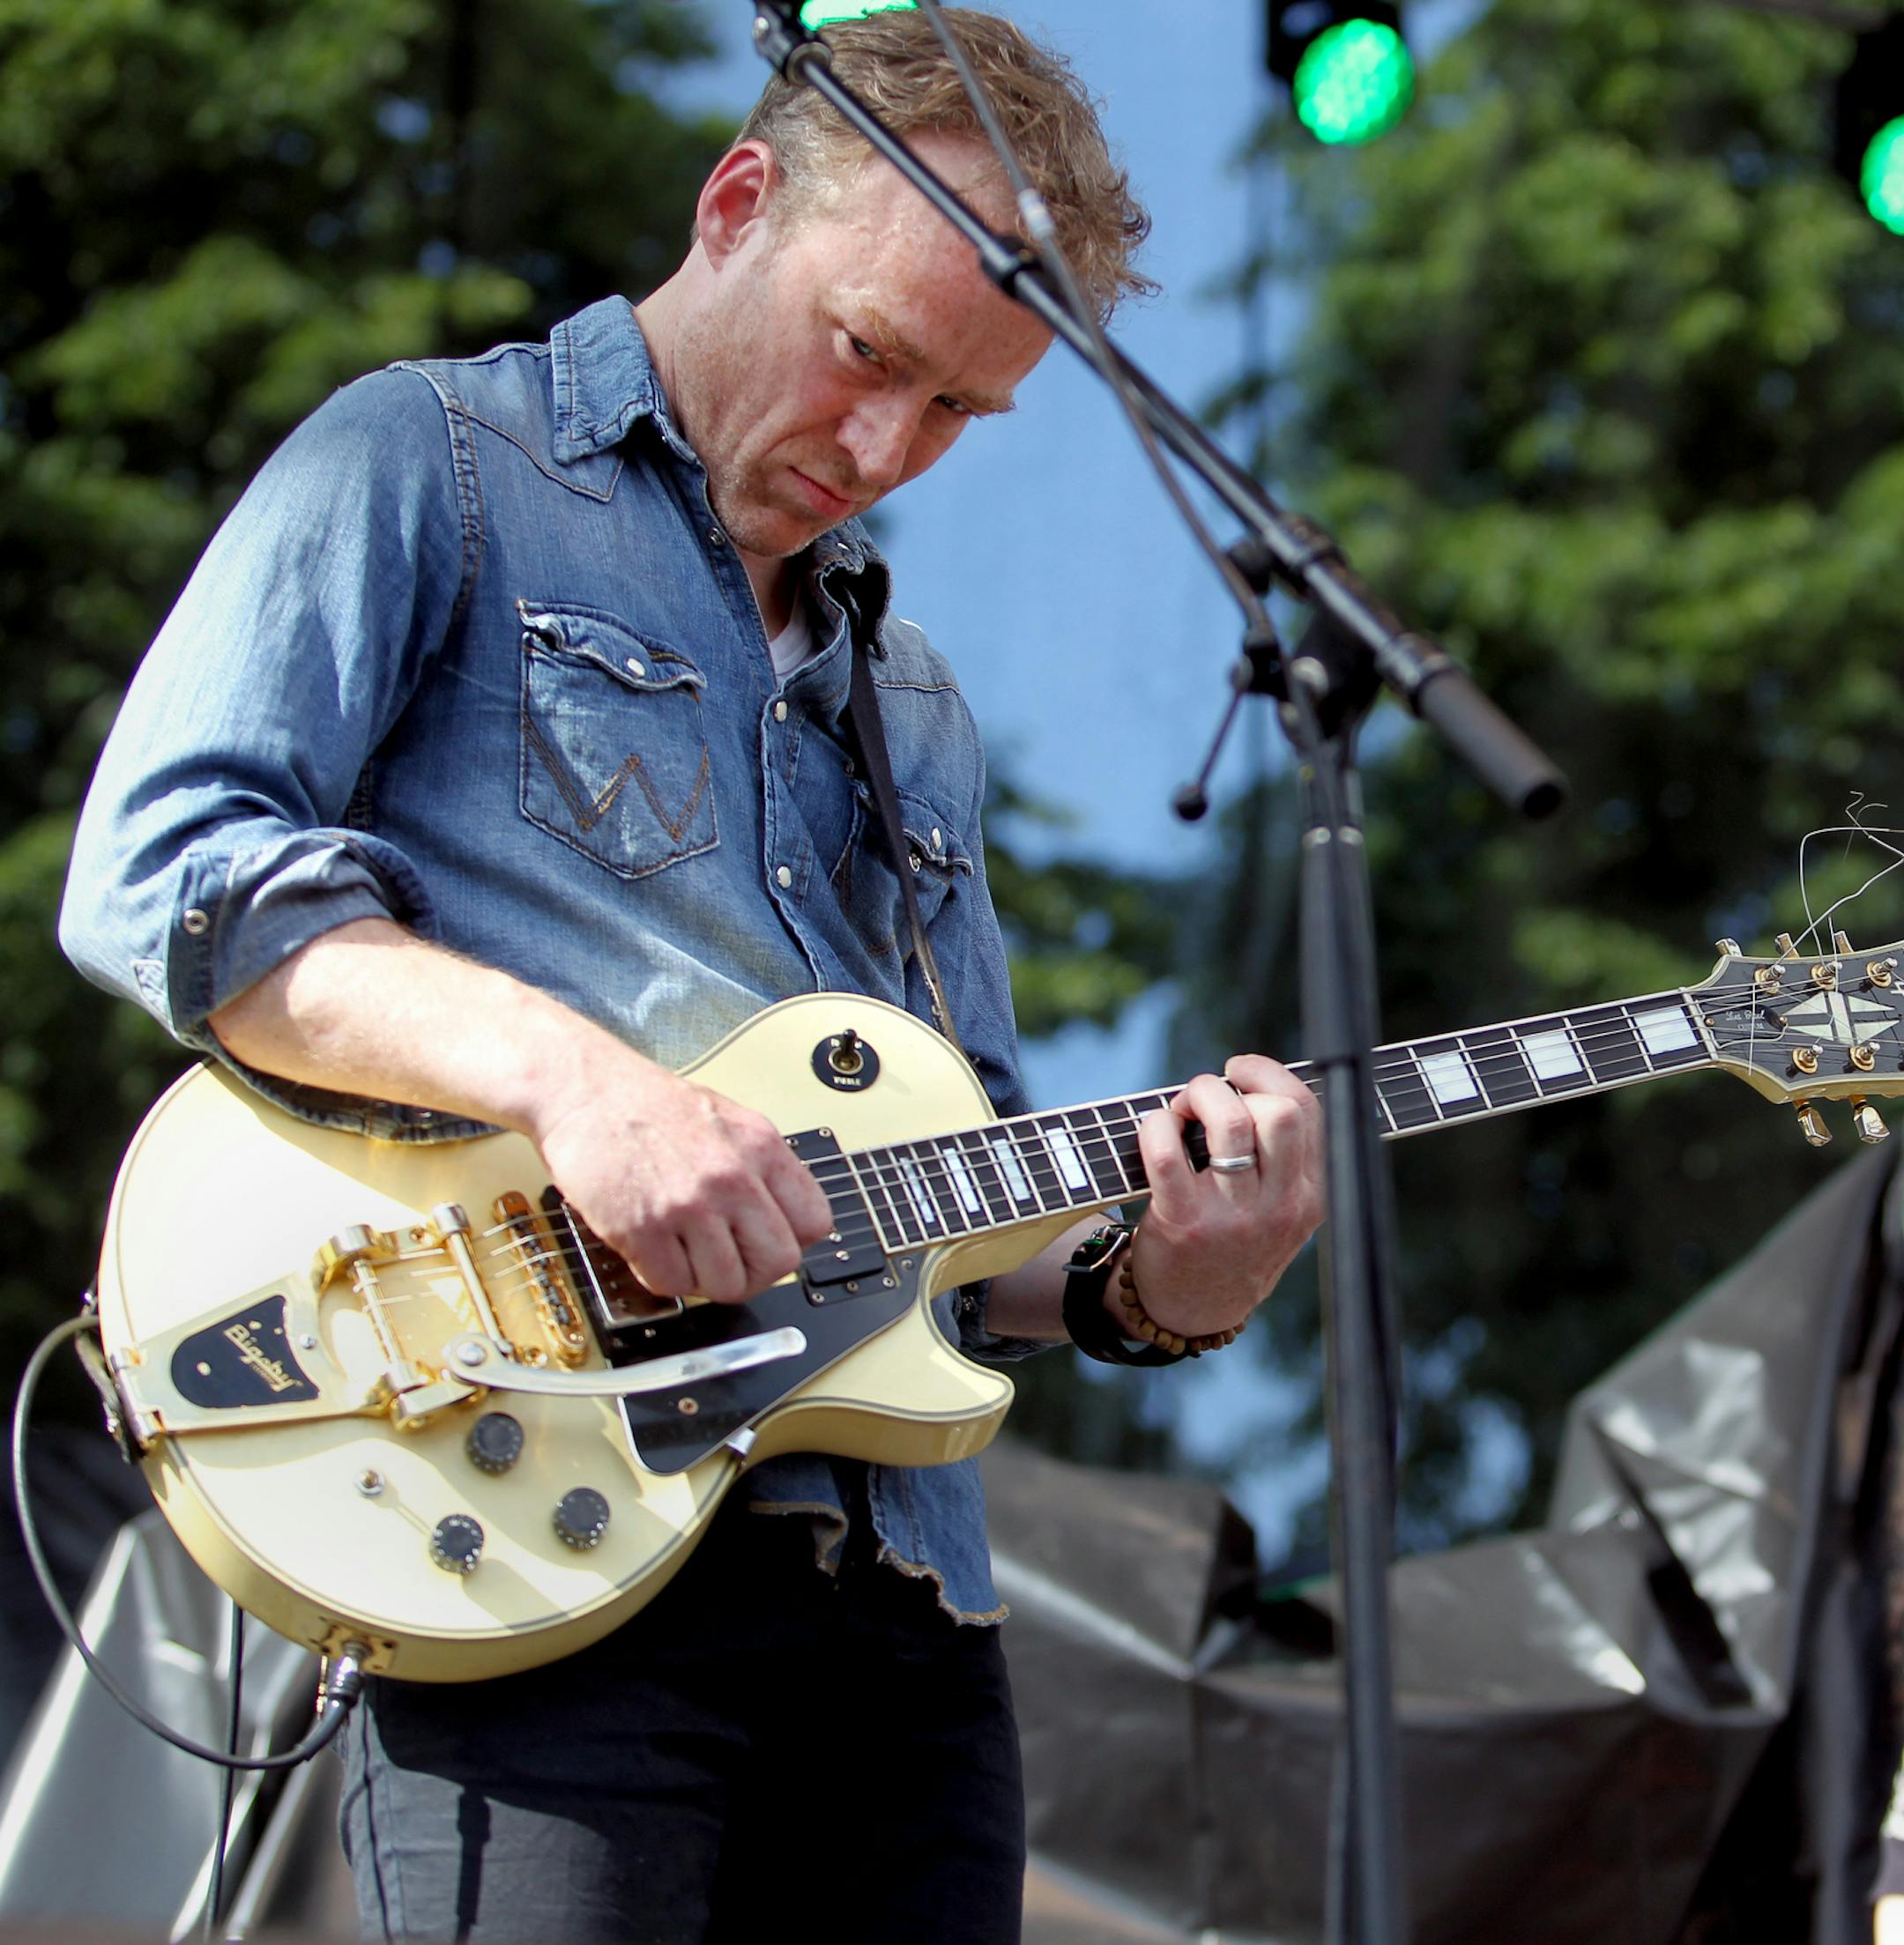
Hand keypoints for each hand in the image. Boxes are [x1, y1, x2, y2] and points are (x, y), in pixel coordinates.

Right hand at [532, 1044, 833, 1303]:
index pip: (815, 1222)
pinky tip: (651, 1248)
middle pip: (778, 1263)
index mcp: (761, 1146)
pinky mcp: (644, 1227)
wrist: (583, 1089)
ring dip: (703, 1278)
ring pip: (726, 1284)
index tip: (766, 1242)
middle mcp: (732, 1176)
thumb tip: (782, 1222)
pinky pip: (673, 1285)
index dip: (790, 1240)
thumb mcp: (727, 1121)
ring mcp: (689, 1204)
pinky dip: (661, 1276)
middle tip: (725, 1262)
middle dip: (752, 1273)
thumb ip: (759, 1170)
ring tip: (681, 1249)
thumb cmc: (647, 1104)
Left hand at [1124, 1055, 1323, 1340]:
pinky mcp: (1185, 1223)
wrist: (1193, 1311)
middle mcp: (1281, 1205)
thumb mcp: (1279, 1207)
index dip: (1270, 1074)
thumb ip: (1279, 1156)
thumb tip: (1241, 1081)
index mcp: (1311, 1195)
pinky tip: (1156, 1130)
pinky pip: (1168, 1152)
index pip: (1309, 1110)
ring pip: (1231, 1123)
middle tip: (1204, 1098)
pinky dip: (1157, 1125)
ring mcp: (1234, 1216)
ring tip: (1180, 1111)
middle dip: (1234, 1085)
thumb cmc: (1231, 1240)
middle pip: (1280, 1112)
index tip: (1239, 1071)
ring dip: (1197, 1097)